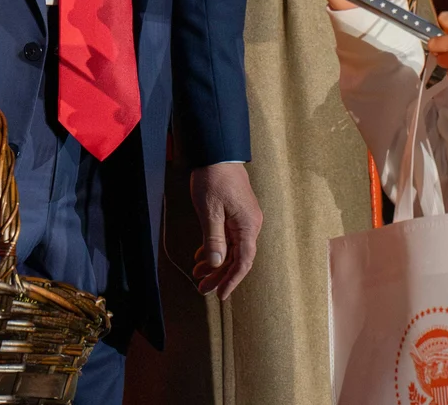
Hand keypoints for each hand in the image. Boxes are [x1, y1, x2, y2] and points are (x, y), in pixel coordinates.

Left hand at [189, 163, 261, 299]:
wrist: (216, 154)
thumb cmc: (213, 179)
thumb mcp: (210, 211)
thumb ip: (214, 240)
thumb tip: (217, 264)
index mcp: (247, 226)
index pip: (243, 261)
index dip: (231, 280)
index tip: (221, 295)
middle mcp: (249, 225)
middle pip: (236, 258)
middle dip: (219, 275)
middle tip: (202, 289)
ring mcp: (243, 219)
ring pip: (231, 249)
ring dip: (215, 263)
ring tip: (198, 274)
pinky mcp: (236, 214)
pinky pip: (227, 237)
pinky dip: (215, 248)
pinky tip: (201, 256)